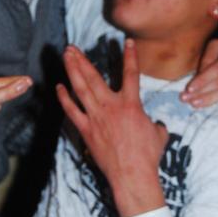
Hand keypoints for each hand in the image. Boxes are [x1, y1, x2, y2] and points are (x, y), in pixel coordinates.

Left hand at [57, 39, 167, 215]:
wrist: (132, 174)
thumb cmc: (148, 155)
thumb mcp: (159, 134)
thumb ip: (155, 123)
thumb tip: (156, 125)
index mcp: (131, 104)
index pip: (131, 74)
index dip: (130, 56)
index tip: (126, 41)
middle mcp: (111, 106)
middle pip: (94, 77)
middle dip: (82, 59)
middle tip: (72, 47)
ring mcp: (96, 117)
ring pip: (80, 89)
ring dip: (72, 70)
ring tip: (66, 57)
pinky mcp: (86, 130)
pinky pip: (72, 111)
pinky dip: (64, 98)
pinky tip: (58, 87)